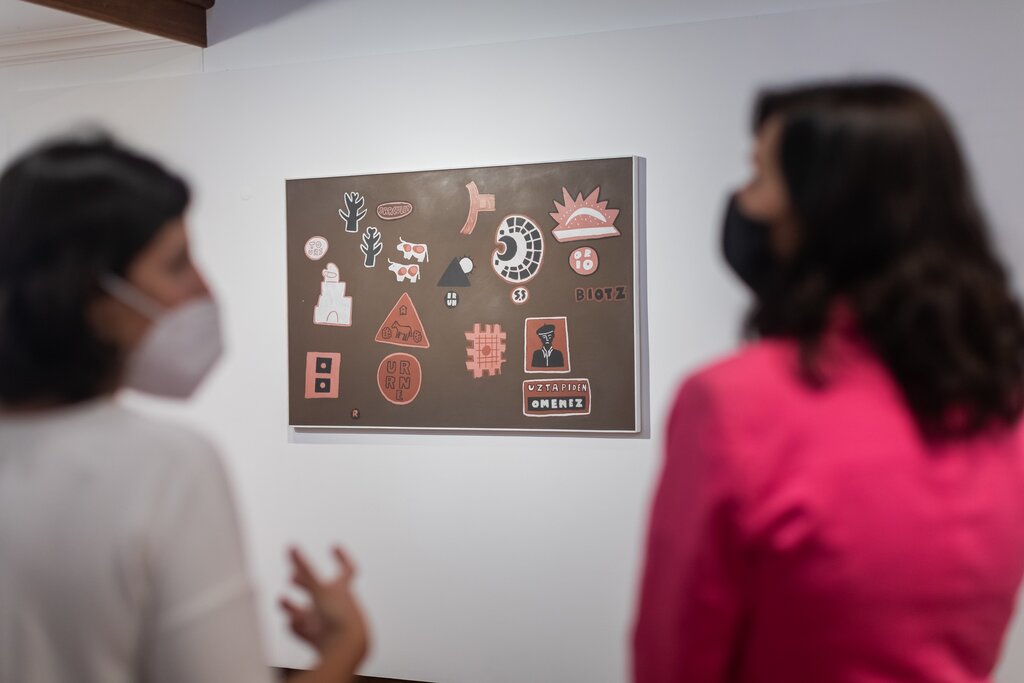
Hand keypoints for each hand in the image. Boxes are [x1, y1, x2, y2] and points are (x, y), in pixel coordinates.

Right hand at [280, 546, 369, 665]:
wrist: (346, 650)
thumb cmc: (338, 617)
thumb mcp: (319, 589)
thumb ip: (303, 568)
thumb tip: (291, 547)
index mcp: (343, 589)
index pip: (347, 569)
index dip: (342, 557)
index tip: (335, 547)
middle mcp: (337, 605)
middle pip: (321, 590)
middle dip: (305, 583)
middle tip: (292, 577)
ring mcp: (329, 623)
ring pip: (310, 612)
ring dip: (294, 606)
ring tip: (281, 600)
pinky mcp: (321, 639)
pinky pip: (305, 631)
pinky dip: (296, 627)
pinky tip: (290, 624)